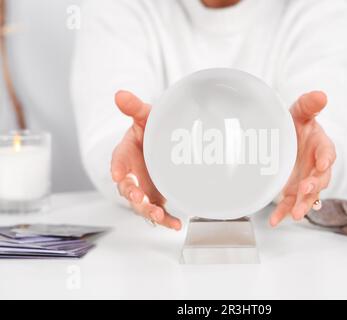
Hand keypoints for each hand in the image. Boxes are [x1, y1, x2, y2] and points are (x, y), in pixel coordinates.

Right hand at [111, 90, 181, 229]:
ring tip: (158, 215)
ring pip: (141, 204)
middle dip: (132, 195)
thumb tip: (120, 94)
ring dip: (148, 211)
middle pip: (127, 188)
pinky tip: (176, 225)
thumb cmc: (148, 129)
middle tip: (139, 199)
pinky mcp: (155, 197)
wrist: (159, 143)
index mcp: (125, 154)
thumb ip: (134, 108)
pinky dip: (166, 220)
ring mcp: (143, 188)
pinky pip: (158, 212)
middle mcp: (131, 174)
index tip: (119, 174)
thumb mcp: (144, 117)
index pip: (118, 160)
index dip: (117, 167)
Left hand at [270, 91, 335, 226]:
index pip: (327, 152)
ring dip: (302, 205)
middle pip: (320, 179)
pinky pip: (290, 204)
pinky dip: (282, 213)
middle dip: (314, 186)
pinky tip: (274, 222)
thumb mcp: (300, 112)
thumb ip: (309, 105)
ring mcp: (306, 181)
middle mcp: (317, 167)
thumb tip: (321, 94)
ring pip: (308, 196)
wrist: (290, 138)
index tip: (323, 164)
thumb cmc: (298, 125)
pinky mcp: (294, 191)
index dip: (326, 158)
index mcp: (321, 146)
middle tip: (306, 190)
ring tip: (295, 214)